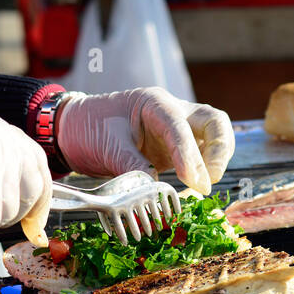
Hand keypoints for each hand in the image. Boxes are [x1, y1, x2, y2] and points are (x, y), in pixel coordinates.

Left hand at [55, 88, 233, 194]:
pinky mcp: (174, 150)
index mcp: (154, 104)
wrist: (74, 130)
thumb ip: (132, 165)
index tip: (192, 181)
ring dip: (215, 163)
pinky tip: (193, 190)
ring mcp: (177, 131)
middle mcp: (173, 112)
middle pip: (214, 122)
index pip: (181, 126)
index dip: (189, 155)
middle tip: (208, 181)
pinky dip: (202, 173)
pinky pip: (200, 157)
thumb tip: (155, 188)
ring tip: (200, 187)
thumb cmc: (88, 127)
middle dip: (219, 151)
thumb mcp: (107, 145)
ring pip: (213, 138)